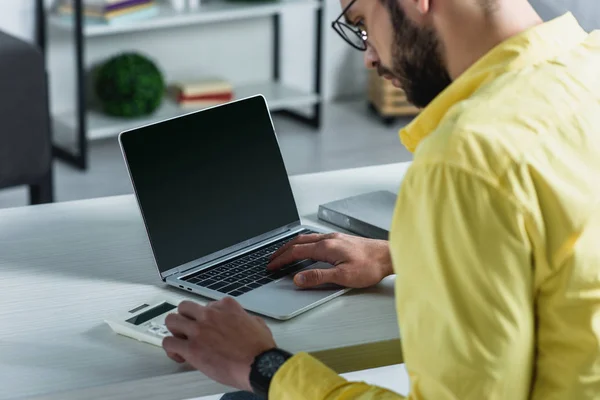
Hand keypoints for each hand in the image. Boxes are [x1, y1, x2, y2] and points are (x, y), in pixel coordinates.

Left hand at [162, 298, 275, 391]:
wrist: (259, 365)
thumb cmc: (260, 349)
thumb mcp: (257, 323)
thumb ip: (245, 318)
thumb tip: (245, 321)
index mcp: (226, 306)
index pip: (207, 305)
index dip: (205, 317)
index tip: (207, 326)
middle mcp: (210, 314)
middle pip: (184, 307)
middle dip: (185, 318)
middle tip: (188, 329)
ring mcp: (199, 330)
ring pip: (171, 320)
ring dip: (174, 331)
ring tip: (181, 341)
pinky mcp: (191, 348)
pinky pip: (169, 343)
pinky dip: (171, 350)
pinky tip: (179, 355)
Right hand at [267, 232, 392, 288]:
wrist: (389, 256)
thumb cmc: (370, 266)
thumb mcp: (343, 277)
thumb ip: (318, 277)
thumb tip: (298, 279)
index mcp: (326, 247)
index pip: (296, 252)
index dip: (281, 260)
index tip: (272, 266)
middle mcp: (328, 239)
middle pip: (298, 242)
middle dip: (282, 251)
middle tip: (272, 259)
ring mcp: (334, 238)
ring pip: (306, 238)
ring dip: (292, 246)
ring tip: (284, 253)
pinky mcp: (340, 240)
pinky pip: (315, 238)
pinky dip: (304, 244)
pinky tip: (307, 248)